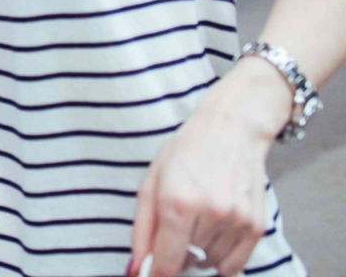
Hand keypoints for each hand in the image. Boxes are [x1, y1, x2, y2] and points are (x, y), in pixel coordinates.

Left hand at [128, 61, 288, 275]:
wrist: (230, 130)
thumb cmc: (185, 153)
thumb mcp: (151, 183)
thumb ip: (142, 229)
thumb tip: (136, 268)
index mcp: (178, 201)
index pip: (167, 260)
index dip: (158, 274)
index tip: (153, 274)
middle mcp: (210, 213)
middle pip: (188, 261)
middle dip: (178, 252)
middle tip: (178, 226)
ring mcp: (237, 221)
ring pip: (211, 263)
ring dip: (202, 252)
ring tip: (199, 220)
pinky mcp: (256, 226)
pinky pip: (235, 264)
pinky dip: (222, 257)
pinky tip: (215, 232)